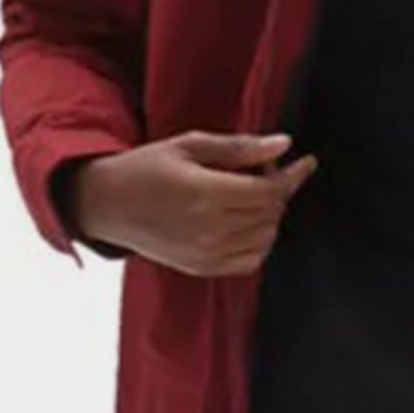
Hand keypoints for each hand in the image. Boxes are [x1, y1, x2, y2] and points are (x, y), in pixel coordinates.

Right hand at [72, 131, 317, 276]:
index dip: (291, 176)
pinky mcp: (203, 268)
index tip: (305, 162)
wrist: (108, 204)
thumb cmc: (145, 169)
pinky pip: (251, 261)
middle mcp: (209, 228)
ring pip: (266, 237)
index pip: (269, 191)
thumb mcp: (189, 145)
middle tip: (262, 172)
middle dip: (276, 190)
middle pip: (271, 213)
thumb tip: (283, 144)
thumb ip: (239, 148)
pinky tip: (244, 222)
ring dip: (269, 215)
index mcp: (204, 193)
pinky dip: (259, 242)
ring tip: (248, 195)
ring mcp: (207, 253)